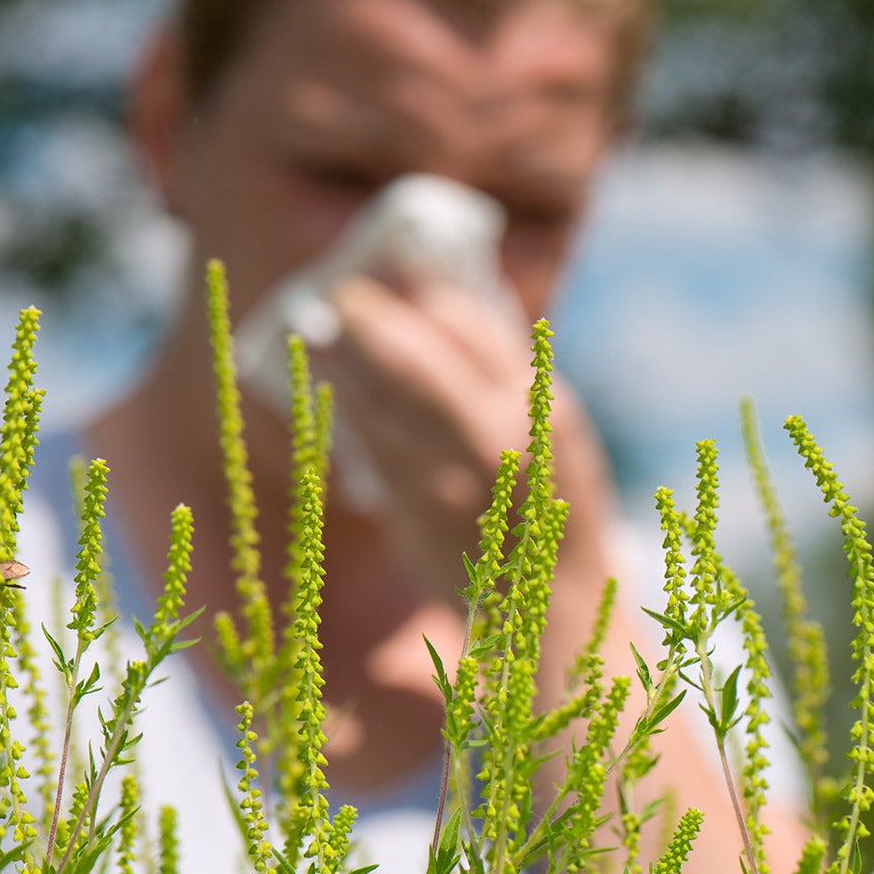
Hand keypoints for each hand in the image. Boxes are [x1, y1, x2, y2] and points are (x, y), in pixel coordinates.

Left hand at [311, 276, 616, 601]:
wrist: (553, 598)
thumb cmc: (546, 499)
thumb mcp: (553, 428)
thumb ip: (504, 375)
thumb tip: (442, 307)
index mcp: (542, 405)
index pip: (475, 327)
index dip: (427, 296)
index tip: (398, 276)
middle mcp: (500, 436)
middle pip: (418, 359)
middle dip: (372, 320)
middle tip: (342, 294)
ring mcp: (454, 475)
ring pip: (381, 402)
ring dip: (343, 362)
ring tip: (319, 335)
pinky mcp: (418, 509)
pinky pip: (369, 443)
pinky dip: (345, 409)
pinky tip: (329, 388)